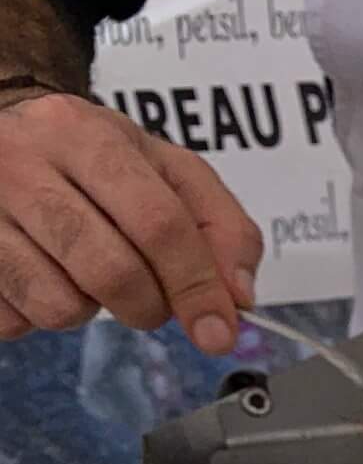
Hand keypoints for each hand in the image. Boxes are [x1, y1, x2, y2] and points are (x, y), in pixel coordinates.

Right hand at [0, 92, 262, 354]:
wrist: (2, 131)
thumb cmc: (94, 158)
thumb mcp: (167, 168)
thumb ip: (220, 225)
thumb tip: (238, 296)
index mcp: (84, 134)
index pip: (159, 223)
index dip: (197, 287)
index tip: (220, 332)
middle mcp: (20, 162)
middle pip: (112, 271)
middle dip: (149, 307)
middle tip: (150, 302)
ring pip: (59, 304)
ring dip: (90, 311)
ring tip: (85, 274)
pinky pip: (14, 320)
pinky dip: (39, 316)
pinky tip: (42, 276)